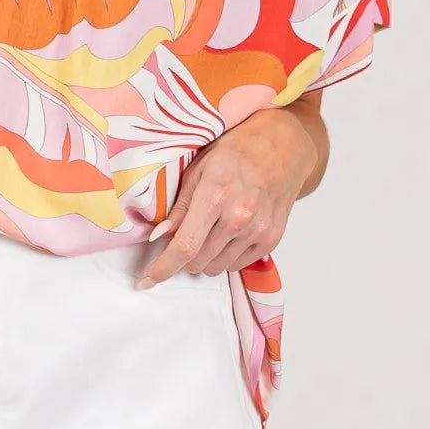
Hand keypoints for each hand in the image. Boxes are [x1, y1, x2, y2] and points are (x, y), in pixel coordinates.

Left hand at [136, 107, 318, 288]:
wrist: (283, 146)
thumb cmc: (237, 150)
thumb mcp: (199, 168)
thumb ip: (179, 206)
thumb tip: (158, 237)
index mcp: (215, 195)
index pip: (184, 246)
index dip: (162, 268)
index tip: (146, 282)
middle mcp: (239, 217)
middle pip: (198, 262)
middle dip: (184, 255)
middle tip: (187, 233)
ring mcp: (258, 230)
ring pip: (217, 268)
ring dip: (206, 257)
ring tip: (211, 229)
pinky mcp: (272, 239)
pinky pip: (238, 265)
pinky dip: (226, 256)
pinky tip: (229, 232)